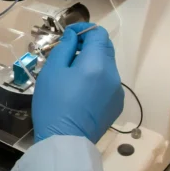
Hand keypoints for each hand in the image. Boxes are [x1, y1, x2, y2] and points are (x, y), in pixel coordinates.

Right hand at [33, 23, 123, 143]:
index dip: (84, 29)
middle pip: (105, 48)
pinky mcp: (116, 105)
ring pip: (107, 66)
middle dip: (88, 45)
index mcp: (97, 63)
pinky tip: (80, 92)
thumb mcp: (52, 71)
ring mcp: (117, 91)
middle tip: (68, 52)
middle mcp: (113, 74)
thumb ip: (64, 48)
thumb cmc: (53, 103)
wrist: (65, 141)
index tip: (68, 35)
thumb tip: (73, 36)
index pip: (98, 33)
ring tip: (72, 74)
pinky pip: (108, 83)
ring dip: (92, 63)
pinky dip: (96, 79)